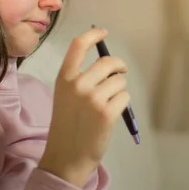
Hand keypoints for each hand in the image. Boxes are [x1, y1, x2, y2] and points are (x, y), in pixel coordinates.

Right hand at [38, 28, 129, 186]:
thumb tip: (108, 64)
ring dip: (119, 89)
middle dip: (118, 66)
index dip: (94, 35)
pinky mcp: (107, 112)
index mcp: (64, 78)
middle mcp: (78, 84)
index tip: (104, 33)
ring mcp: (93, 98)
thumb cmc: (67, 125)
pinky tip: (111, 114)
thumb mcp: (65, 96)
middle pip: (108, 62)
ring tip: (108, 103)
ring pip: (119, 81)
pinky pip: (125, 97)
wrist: (67, 156)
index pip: (78, 45)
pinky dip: (123, 104)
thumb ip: (80, 78)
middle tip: (120, 73)